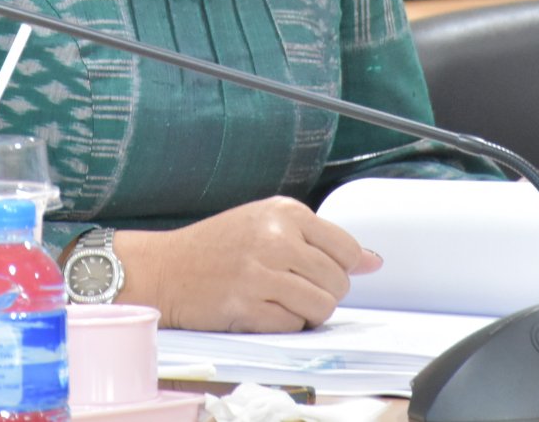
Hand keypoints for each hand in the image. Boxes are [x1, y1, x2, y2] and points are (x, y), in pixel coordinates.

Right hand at [113, 196, 380, 332]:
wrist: (165, 269)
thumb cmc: (216, 246)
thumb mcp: (266, 224)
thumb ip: (319, 239)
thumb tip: (373, 262)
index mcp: (285, 211)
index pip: (346, 248)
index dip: (339, 268)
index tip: (317, 271)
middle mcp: (277, 238)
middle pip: (338, 282)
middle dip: (322, 294)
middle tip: (292, 289)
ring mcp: (262, 272)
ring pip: (322, 307)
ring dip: (307, 313)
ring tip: (280, 302)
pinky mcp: (248, 305)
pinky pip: (293, 326)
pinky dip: (283, 325)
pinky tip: (261, 310)